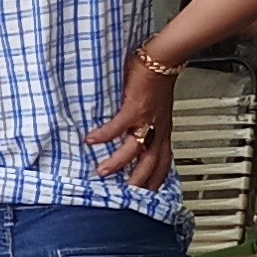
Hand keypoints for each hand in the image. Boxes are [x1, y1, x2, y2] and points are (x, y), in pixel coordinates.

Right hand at [85, 70, 175, 190]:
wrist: (163, 60)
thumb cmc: (157, 79)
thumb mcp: (158, 107)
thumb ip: (148, 121)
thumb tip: (136, 129)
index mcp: (163, 130)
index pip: (164, 161)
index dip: (158, 178)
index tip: (149, 192)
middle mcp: (157, 128)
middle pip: (151, 163)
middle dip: (139, 181)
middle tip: (127, 196)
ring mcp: (146, 119)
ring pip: (135, 150)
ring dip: (118, 163)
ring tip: (103, 172)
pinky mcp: (135, 108)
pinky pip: (118, 126)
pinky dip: (104, 135)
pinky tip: (91, 140)